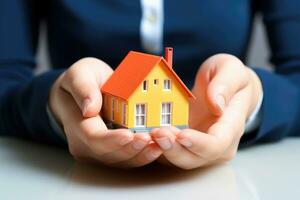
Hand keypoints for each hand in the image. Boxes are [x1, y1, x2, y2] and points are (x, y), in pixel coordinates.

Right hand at [49, 58, 161, 167]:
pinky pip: (126, 158)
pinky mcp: (110, 152)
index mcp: (75, 122)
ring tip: (157, 146)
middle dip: (130, 149)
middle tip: (150, 139)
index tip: (129, 134)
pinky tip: (156, 148)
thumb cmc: (83, 80)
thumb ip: (83, 88)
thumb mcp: (80, 73)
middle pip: (108, 153)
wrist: (84, 91)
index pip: (92, 137)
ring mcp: (96, 151)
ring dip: (139, 155)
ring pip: (119, 160)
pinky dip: (142, 155)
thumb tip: (89, 109)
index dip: (111, 139)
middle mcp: (84, 143)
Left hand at [151, 54, 261, 168]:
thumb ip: (225, 84)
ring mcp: (201, 147)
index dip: (199, 144)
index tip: (182, 134)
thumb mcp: (231, 70)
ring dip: (162, 150)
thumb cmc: (231, 80)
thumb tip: (217, 104)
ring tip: (148, 133)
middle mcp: (217, 144)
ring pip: (179, 158)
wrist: (228, 91)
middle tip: (157, 132)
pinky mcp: (185, 145)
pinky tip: (145, 135)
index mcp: (231, 126)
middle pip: (194, 158)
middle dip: (173, 149)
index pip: (217, 144)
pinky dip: (156, 147)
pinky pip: (169, 152)